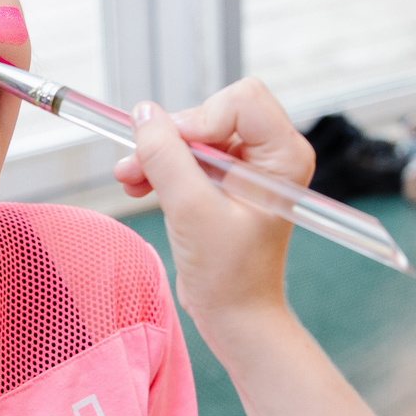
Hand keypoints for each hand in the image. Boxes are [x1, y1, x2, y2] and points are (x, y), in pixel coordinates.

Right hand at [115, 78, 315, 340]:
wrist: (235, 315)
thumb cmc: (230, 275)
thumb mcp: (191, 211)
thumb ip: (165, 157)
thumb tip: (143, 114)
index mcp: (284, 156)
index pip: (241, 100)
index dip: (199, 119)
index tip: (173, 153)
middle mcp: (272, 154)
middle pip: (214, 111)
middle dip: (172, 138)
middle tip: (139, 164)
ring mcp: (248, 167)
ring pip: (195, 132)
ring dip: (159, 153)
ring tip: (131, 179)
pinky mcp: (226, 180)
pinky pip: (189, 154)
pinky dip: (163, 166)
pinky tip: (140, 185)